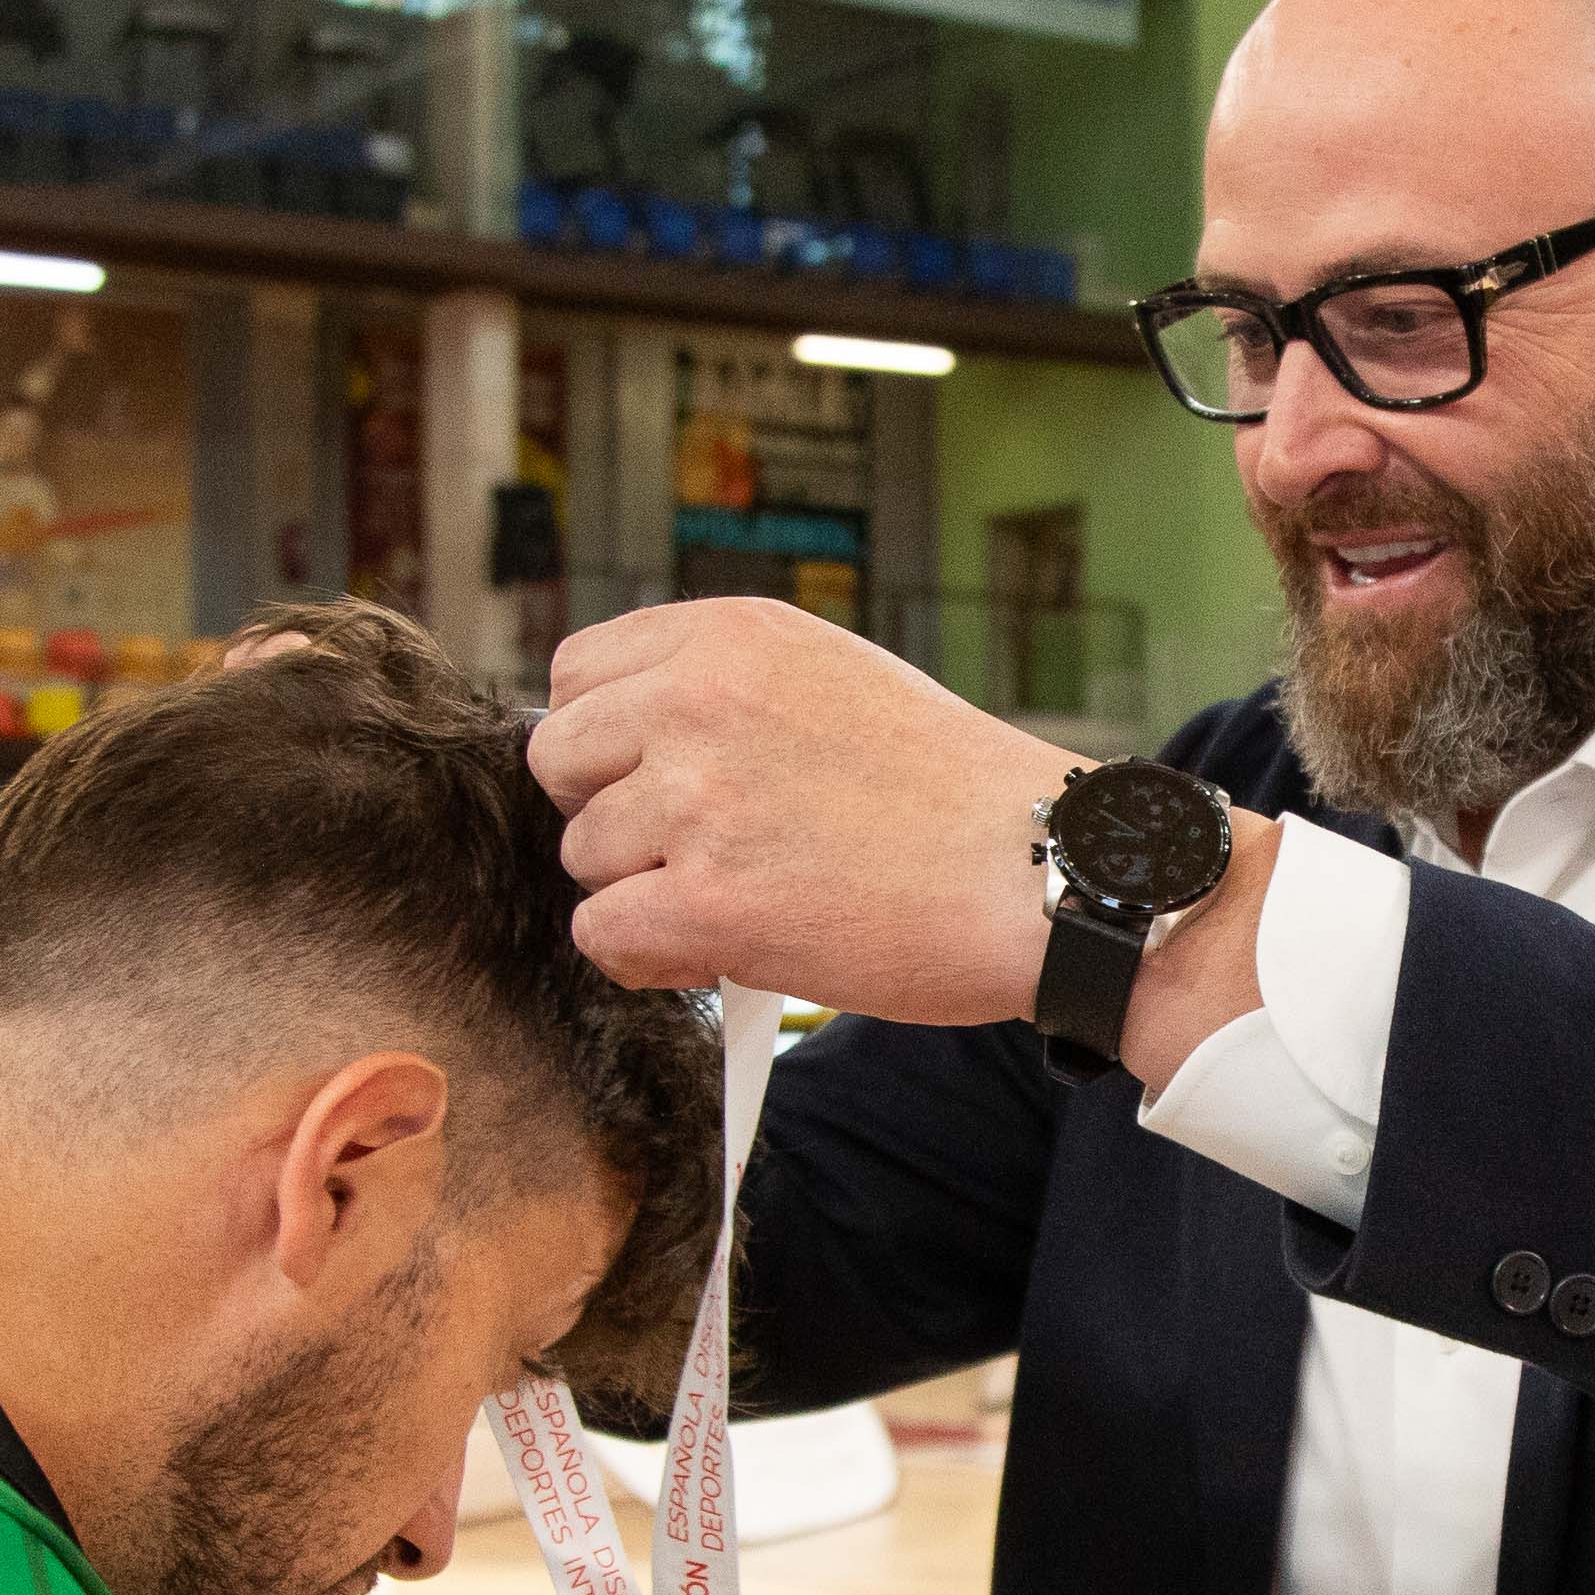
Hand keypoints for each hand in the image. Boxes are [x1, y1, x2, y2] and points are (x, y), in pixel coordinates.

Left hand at [528, 595, 1092, 1021]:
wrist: (1037, 872)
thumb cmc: (951, 792)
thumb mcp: (833, 677)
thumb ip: (724, 687)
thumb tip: (622, 738)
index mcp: (728, 637)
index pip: (576, 675)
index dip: (605, 742)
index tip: (658, 780)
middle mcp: (698, 701)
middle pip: (557, 762)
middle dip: (608, 814)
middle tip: (694, 850)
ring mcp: (696, 801)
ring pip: (582, 857)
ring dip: (643, 891)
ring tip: (745, 896)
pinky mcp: (706, 901)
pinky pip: (602, 935)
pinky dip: (649, 957)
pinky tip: (722, 947)